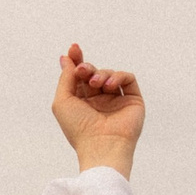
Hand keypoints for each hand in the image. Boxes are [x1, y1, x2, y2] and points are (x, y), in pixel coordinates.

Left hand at [51, 43, 142, 176]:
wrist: (101, 145)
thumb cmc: (79, 128)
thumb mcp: (62, 101)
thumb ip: (65, 78)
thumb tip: (67, 59)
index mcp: (81, 102)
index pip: (80, 77)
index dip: (77, 61)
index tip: (73, 49)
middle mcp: (99, 101)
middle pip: (93, 73)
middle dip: (87, 67)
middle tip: (83, 70)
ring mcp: (116, 101)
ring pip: (109, 74)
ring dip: (101, 74)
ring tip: (96, 83)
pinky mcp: (133, 101)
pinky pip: (127, 79)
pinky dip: (118, 76)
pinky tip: (109, 85)